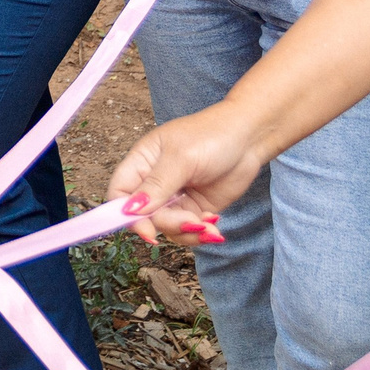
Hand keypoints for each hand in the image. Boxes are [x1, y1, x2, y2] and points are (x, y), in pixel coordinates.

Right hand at [108, 110, 262, 245]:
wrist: (249, 138)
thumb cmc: (212, 136)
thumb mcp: (181, 158)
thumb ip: (156, 186)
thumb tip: (130, 210)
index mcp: (142, 162)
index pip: (119, 194)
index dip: (125, 215)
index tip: (147, 230)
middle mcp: (154, 182)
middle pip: (144, 216)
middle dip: (167, 223)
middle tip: (192, 220)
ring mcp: (174, 197)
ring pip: (165, 227)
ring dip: (186, 231)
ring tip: (209, 225)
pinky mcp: (194, 208)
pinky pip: (186, 230)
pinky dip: (198, 233)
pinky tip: (214, 224)